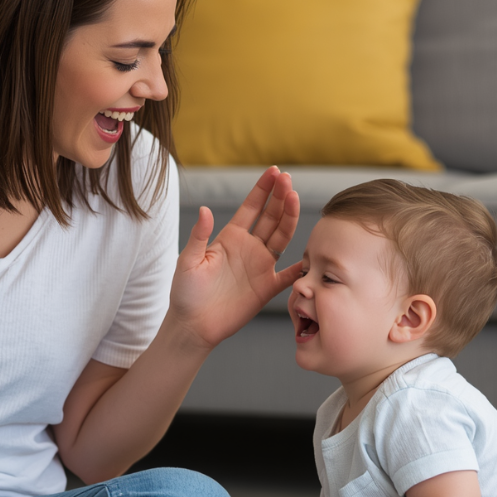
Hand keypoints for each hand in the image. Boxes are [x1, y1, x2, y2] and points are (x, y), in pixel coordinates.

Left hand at [170, 166, 302, 348]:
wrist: (193, 325)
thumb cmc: (185, 293)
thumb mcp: (188, 261)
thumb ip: (199, 236)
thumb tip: (205, 210)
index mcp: (230, 238)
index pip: (251, 208)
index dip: (262, 189)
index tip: (274, 171)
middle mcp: (248, 248)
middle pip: (270, 218)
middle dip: (280, 198)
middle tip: (288, 180)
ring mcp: (260, 267)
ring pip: (282, 237)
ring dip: (289, 219)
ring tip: (295, 198)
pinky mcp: (267, 288)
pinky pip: (289, 275)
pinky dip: (301, 265)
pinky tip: (311, 252)